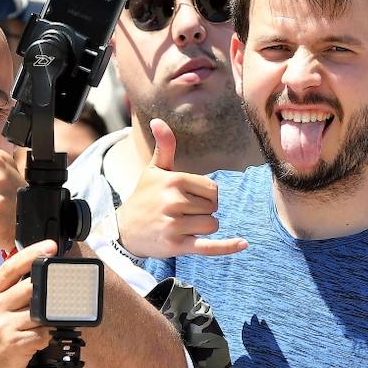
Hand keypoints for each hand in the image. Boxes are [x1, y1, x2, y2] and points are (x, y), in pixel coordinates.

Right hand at [0, 239, 57, 367]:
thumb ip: (7, 293)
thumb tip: (36, 277)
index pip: (10, 267)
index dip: (32, 254)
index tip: (49, 246)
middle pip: (31, 287)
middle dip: (52, 287)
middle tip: (66, 285)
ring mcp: (3, 325)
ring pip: (41, 311)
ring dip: (50, 317)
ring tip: (49, 321)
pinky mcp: (15, 343)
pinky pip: (43, 334)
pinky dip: (47, 336)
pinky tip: (41, 339)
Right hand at [114, 119, 247, 258]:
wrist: (124, 230)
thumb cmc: (144, 197)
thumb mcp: (154, 170)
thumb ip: (164, 147)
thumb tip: (159, 120)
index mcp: (174, 180)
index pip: (213, 190)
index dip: (205, 196)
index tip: (187, 199)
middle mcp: (174, 201)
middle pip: (213, 208)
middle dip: (203, 212)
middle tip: (181, 214)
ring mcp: (174, 225)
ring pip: (211, 225)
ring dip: (202, 228)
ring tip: (182, 226)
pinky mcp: (176, 246)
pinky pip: (209, 247)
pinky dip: (227, 247)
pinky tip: (243, 244)